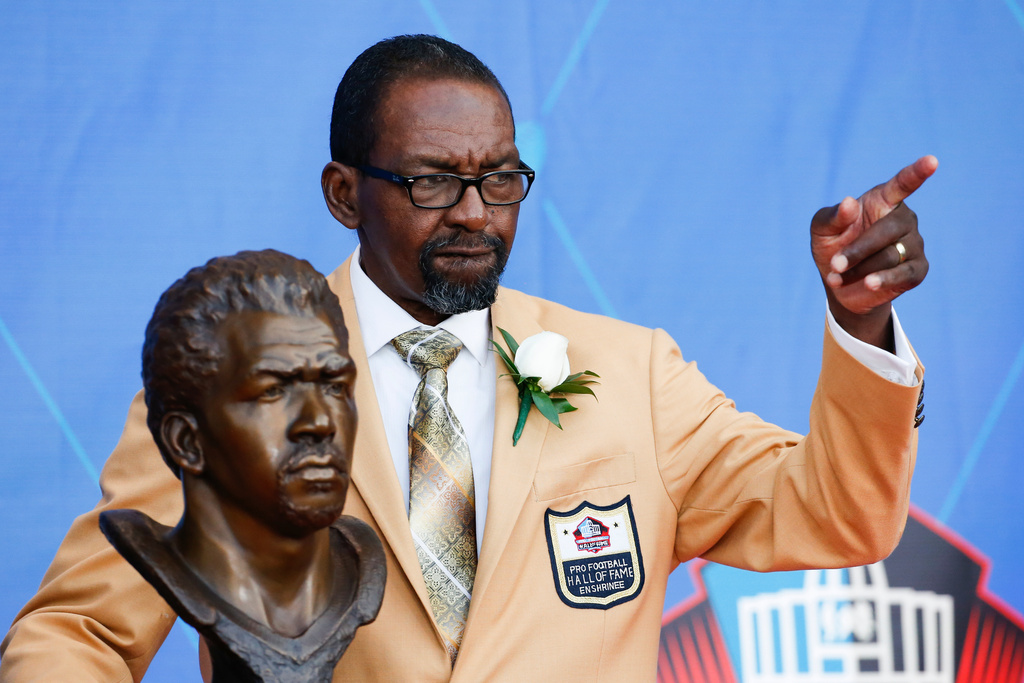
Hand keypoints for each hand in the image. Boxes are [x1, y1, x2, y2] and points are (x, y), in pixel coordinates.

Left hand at [810, 155, 937, 347]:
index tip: (932, 161)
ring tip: (838, 276)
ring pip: (891, 256)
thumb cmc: (832, 246)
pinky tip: (869, 284)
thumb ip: (832, 216)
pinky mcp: (918, 269)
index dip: (917, 173)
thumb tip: (849, 203)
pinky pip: (904, 274)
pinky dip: (884, 280)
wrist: (839, 284)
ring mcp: (914, 243)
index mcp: (883, 200)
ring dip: (859, 269)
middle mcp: (904, 219)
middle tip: (835, 265)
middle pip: (887, 231)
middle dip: (858, 250)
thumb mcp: (822, 230)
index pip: (902, 184)